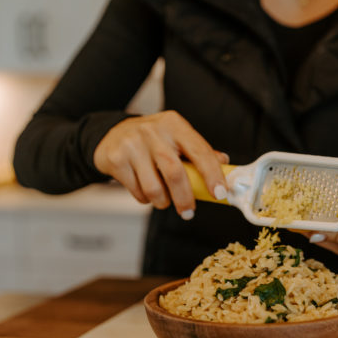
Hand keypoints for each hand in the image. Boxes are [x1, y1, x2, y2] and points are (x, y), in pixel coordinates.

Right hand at [94, 110, 228, 218]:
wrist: (113, 134)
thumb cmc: (152, 140)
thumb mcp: (176, 138)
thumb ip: (198, 151)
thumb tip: (224, 163)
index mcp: (174, 124)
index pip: (200, 151)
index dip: (212, 175)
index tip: (220, 194)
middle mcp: (153, 132)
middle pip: (175, 173)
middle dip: (185, 199)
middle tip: (189, 212)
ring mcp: (133, 145)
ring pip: (154, 188)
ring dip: (163, 202)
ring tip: (164, 200)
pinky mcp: (116, 159)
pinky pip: (137, 192)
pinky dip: (145, 199)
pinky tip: (145, 191)